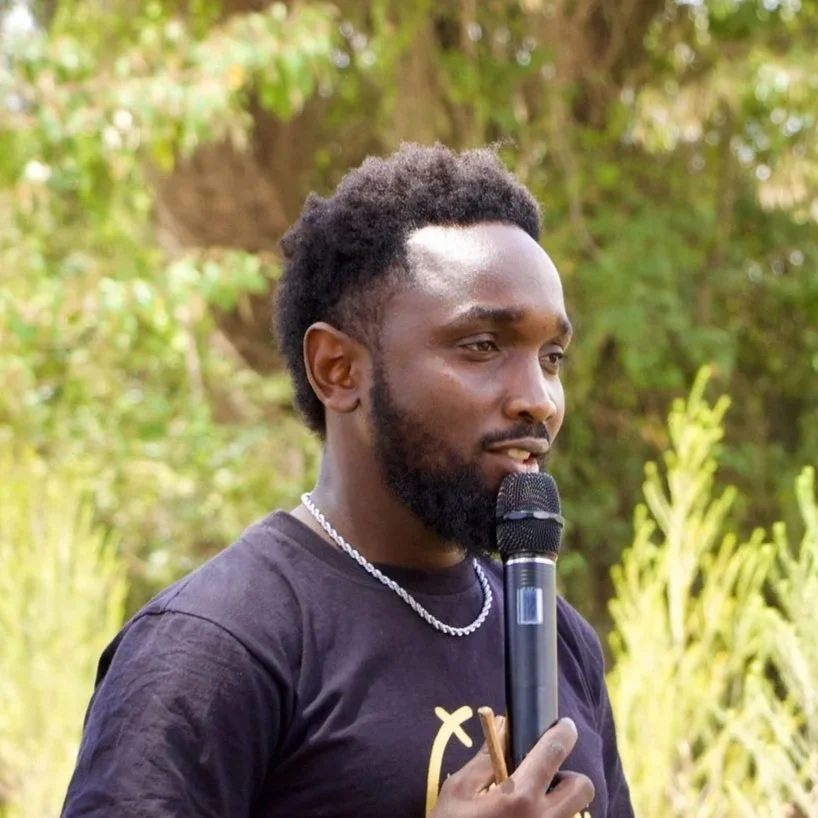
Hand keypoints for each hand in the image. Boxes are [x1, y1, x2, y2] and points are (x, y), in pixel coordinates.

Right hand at [430, 716, 593, 817]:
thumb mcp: (459, 791)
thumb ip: (485, 757)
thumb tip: (501, 724)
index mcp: (519, 797)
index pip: (553, 752)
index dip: (563, 732)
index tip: (565, 725)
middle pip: (583, 788)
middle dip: (570, 775)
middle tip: (545, 776)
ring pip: (574, 813)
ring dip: (560, 802)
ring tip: (530, 804)